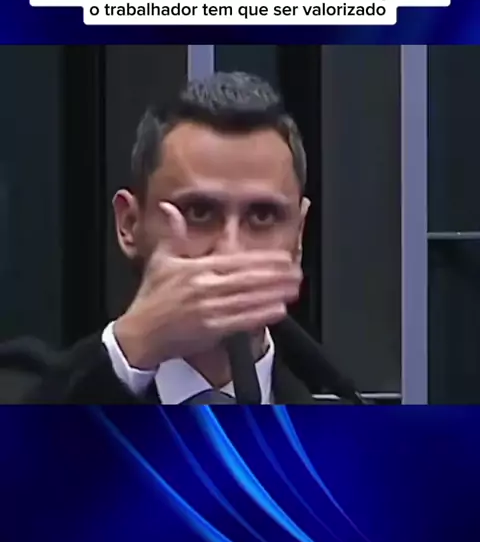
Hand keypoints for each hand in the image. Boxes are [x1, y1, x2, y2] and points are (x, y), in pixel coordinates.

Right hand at [114, 202, 301, 367]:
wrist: (139, 334)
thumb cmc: (151, 299)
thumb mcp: (160, 261)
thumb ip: (172, 234)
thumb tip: (170, 207)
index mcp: (195, 269)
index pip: (237, 260)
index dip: (263, 259)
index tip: (283, 257)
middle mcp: (203, 287)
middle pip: (248, 278)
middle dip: (276, 275)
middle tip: (297, 272)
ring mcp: (207, 309)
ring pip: (249, 298)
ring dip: (274, 293)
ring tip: (294, 288)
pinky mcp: (209, 330)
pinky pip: (241, 321)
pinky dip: (261, 315)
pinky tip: (278, 310)